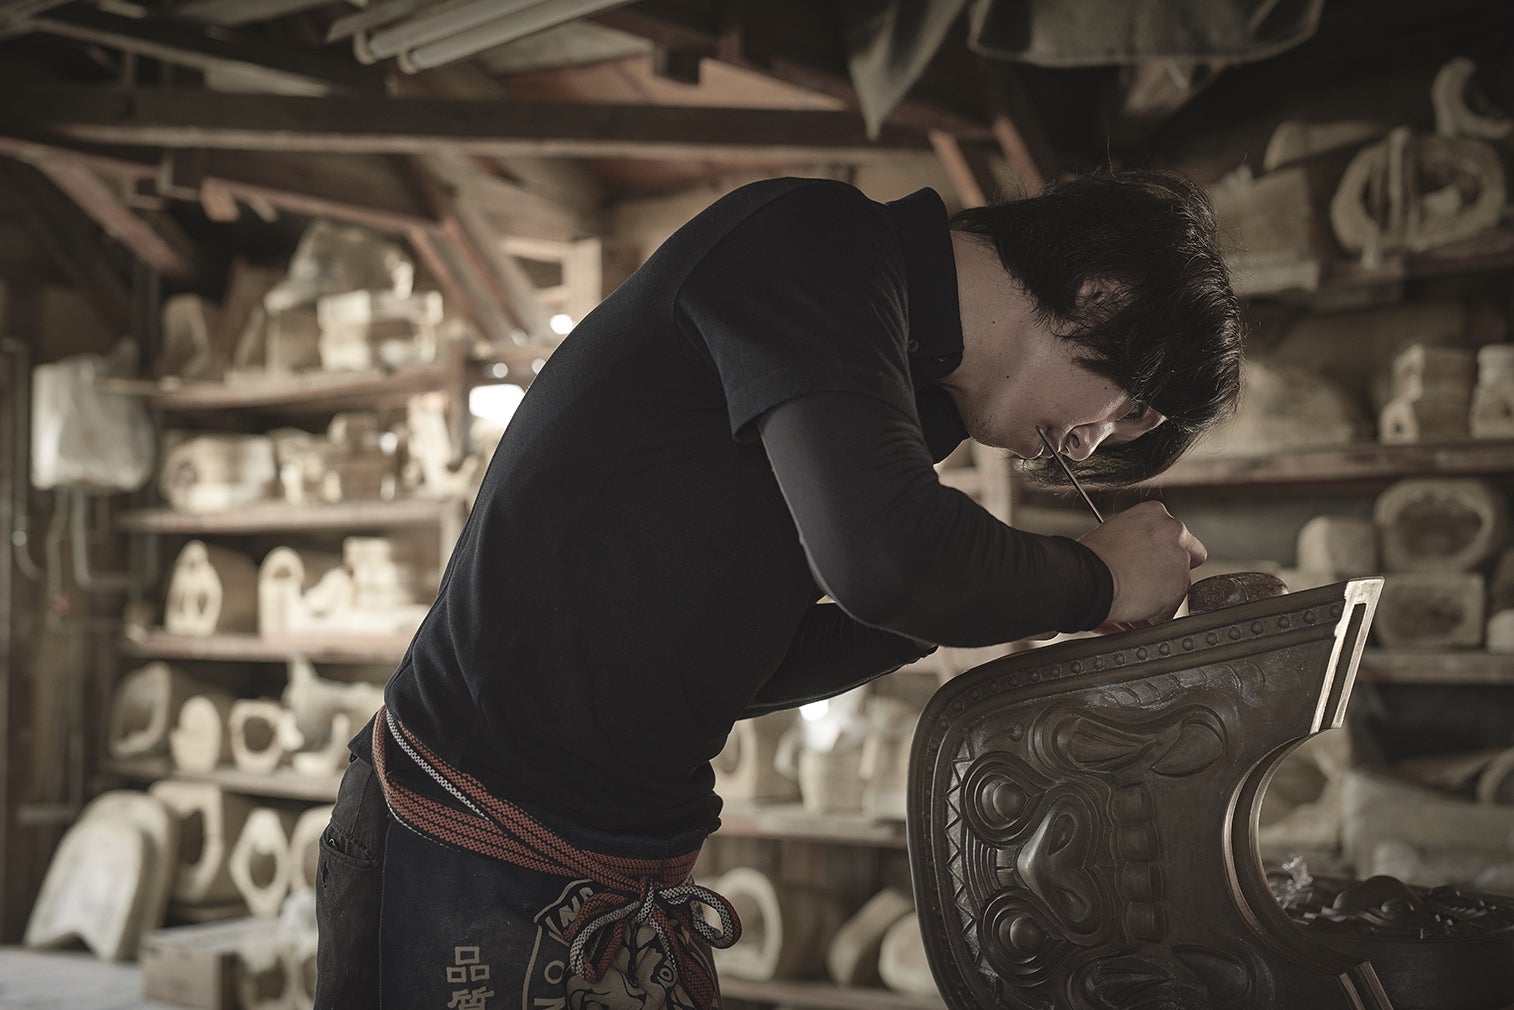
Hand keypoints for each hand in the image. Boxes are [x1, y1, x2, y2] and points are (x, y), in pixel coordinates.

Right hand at [1077, 501, 1206, 626]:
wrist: (1091, 578)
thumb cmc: (1090, 557)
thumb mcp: (1110, 533)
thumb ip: (1132, 540)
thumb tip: (1130, 557)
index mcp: (1154, 513)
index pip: (1168, 531)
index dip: (1158, 549)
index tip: (1146, 560)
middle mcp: (1174, 532)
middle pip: (1189, 552)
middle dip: (1172, 568)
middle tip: (1150, 580)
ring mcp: (1180, 560)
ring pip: (1179, 582)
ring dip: (1161, 594)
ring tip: (1134, 602)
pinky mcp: (1180, 587)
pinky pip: (1171, 606)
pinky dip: (1156, 613)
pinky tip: (1135, 612)